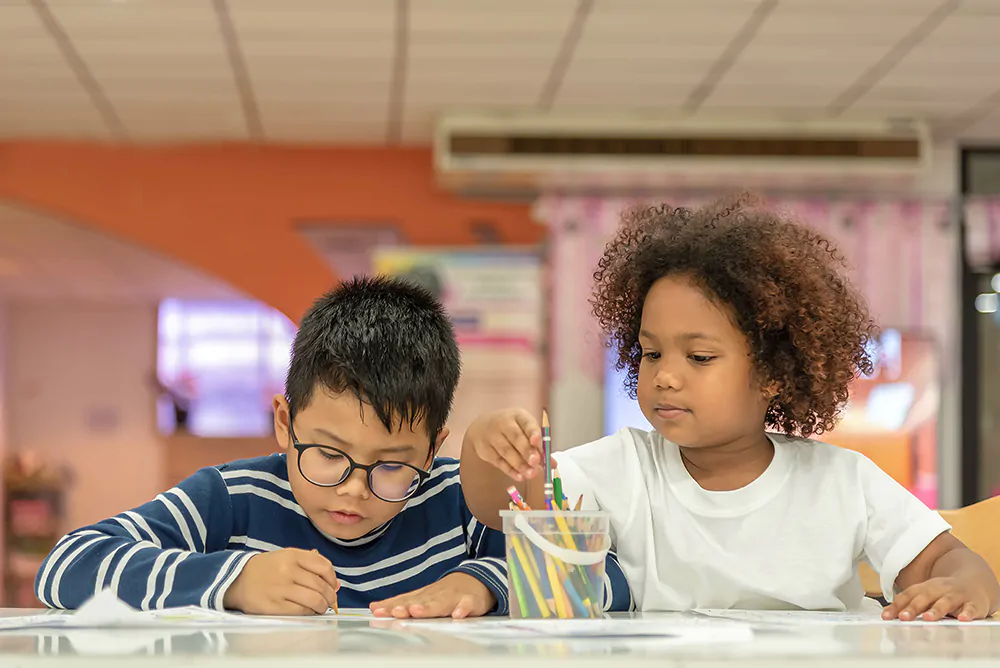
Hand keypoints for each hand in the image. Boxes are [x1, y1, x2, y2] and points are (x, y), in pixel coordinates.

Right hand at [223, 548, 338, 614]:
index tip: (333, 586)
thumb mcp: (287, 557)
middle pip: (320, 586)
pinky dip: (309, 613)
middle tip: (330, 601)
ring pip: (313, 600)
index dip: (333, 579)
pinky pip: (300, 612)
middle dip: (330, 596)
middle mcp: (287, 571)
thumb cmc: (267, 569)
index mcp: (293, 555)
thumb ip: (312, 566)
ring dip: (322, 606)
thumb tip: (336, 585)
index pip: (324, 567)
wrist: (237, 579)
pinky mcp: (273, 606)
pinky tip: (308, 612)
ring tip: (321, 607)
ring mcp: (280, 589)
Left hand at [369, 573, 494, 618]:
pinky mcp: (471, 601)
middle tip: (396, 611)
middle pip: (421, 601)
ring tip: (417, 611)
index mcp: (424, 595)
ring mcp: (453, 597)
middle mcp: (436, 595)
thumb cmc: (446, 593)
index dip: (391, 606)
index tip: (377, 611)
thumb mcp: (424, 597)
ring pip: (440, 603)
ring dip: (429, 607)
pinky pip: (467, 605)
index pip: (405, 600)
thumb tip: (374, 608)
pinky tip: (458, 615)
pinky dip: (463, 609)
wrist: (477, 580)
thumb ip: (402, 603)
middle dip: (408, 607)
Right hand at [465, 407, 550, 481]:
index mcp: (518, 415)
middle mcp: (504, 423)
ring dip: (520, 464)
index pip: (526, 422)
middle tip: (535, 462)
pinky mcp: (485, 449)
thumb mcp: (524, 430)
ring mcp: (492, 436)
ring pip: (507, 451)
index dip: (532, 432)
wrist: (481, 428)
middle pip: (516, 437)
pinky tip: (520, 476)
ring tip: (531, 474)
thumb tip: (552, 464)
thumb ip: (538, 446)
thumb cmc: (509, 429)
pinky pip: (499, 461)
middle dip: (526, 450)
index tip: (537, 441)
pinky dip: (510, 470)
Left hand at [882, 576, 991, 621]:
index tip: (886, 616)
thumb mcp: (926, 596)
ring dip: (936, 610)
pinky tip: (963, 619)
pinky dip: (967, 613)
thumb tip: (887, 614)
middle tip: (903, 617)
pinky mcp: (973, 603)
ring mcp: (956, 595)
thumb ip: (909, 604)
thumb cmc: (943, 593)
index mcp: (925, 588)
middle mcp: (939, 590)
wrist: (974, 582)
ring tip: (928, 618)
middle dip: (913, 607)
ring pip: (945, 602)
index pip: (908, 596)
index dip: (896, 606)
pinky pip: (970, 608)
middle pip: (924, 597)